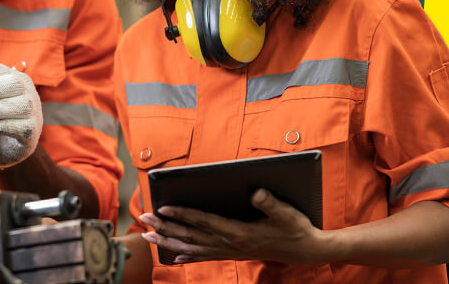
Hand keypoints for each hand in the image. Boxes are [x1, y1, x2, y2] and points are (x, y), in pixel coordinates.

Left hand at [139, 189, 329, 264]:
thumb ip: (270, 203)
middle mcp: (230, 244)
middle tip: (144, 219)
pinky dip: (187, 256)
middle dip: (166, 227)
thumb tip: (256, 192)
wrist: (304, 251)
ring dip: (169, 241)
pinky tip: (174, 256)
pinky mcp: (232, 254)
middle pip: (191, 235)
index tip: (164, 209)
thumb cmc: (295, 228)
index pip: (205, 222)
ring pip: (192, 248)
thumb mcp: (287, 213)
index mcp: (239, 232)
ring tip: (148, 236)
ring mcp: (229, 251)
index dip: (184, 215)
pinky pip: (204, 256)